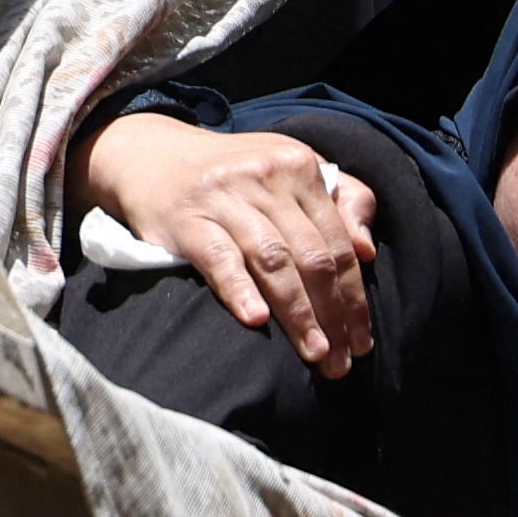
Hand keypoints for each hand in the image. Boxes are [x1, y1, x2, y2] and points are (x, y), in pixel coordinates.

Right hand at [87, 112, 379, 374]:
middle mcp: (266, 178)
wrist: (150, 156)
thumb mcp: (290, 171)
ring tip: (314, 353)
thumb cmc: (233, 174)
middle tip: (341, 361)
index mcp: (299, 166)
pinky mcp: (186, 218)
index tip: (361, 339)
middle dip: (332, 314)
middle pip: (311, 256)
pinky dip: (239, 290)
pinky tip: (256, 321)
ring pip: (273, 261)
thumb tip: (367, 251)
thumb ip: (341, 201)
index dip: (354, 295)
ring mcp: (225, 197)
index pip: (337, 242)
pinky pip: (219, 258)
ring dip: (298, 313)